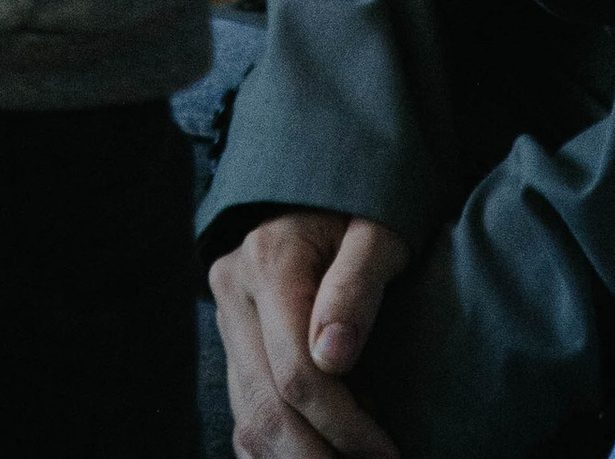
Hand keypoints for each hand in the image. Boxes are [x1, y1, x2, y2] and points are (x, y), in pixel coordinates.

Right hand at [212, 210, 410, 458]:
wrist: (326, 183)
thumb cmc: (366, 206)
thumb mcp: (378, 229)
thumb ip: (358, 285)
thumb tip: (334, 358)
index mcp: (267, 260)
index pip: (296, 369)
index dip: (344, 423)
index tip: (386, 453)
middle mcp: (233, 294)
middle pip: (266, 406)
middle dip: (318, 456)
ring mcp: (227, 322)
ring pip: (249, 420)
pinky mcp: (234, 347)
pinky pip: (245, 416)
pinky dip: (279, 451)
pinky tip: (320, 454)